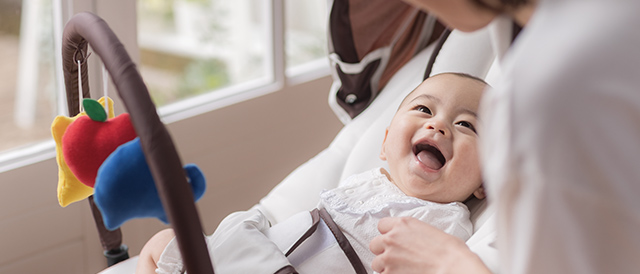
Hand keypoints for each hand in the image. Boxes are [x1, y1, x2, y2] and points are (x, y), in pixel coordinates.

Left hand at [369, 217, 489, 273]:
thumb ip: (412, 233)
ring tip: (401, 269)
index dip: (388, 234)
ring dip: (386, 266)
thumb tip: (410, 239)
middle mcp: (392, 239)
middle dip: (384, 251)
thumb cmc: (450, 252)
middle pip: (375, 244)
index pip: (382, 225)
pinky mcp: (389, 273)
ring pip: (376, 262)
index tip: (393, 239)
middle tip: (396, 256)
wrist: (453, 267)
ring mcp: (389, 257)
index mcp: (403, 224)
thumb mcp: (429, 231)